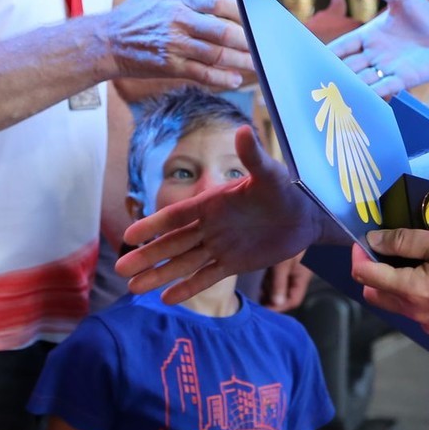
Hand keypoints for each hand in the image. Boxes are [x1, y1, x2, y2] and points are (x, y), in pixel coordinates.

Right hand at [106, 0, 251, 89]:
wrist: (107, 41)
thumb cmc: (137, 12)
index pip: (220, 2)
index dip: (244, 12)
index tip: (260, 19)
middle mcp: (178, 19)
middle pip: (222, 31)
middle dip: (249, 40)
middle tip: (267, 45)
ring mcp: (174, 45)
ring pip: (216, 54)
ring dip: (241, 61)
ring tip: (259, 64)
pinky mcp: (169, 66)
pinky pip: (202, 74)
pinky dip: (221, 78)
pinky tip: (235, 79)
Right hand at [118, 125, 328, 303]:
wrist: (308, 215)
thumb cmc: (288, 190)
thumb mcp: (271, 174)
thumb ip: (253, 156)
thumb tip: (242, 131)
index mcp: (212, 203)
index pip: (176, 217)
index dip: (152, 226)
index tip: (129, 236)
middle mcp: (211, 225)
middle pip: (172, 243)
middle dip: (147, 256)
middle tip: (120, 269)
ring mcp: (220, 245)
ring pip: (183, 262)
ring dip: (159, 274)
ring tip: (133, 288)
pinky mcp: (234, 263)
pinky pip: (206, 276)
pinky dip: (188, 287)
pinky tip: (167, 298)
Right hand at [329, 0, 428, 98]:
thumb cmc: (426, 16)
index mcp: (368, 36)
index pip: (342, 46)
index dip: (327, 53)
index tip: (310, 60)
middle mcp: (373, 55)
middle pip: (347, 67)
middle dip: (335, 74)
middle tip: (319, 82)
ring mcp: (386, 69)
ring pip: (362, 80)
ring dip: (351, 87)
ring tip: (337, 94)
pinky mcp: (403, 80)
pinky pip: (384, 89)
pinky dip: (374, 94)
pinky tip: (364, 98)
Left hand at [349, 228, 428, 337]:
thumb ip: (404, 241)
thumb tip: (373, 240)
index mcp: (410, 291)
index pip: (365, 276)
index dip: (358, 256)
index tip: (363, 241)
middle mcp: (414, 314)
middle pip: (375, 295)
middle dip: (371, 272)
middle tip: (385, 250)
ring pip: (395, 305)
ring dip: (393, 285)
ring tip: (412, 262)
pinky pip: (416, 313)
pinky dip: (413, 296)